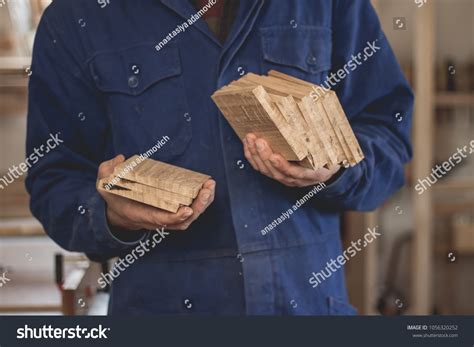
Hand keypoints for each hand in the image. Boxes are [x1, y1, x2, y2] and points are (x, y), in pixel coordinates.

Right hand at [96, 155, 215, 230]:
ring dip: (203, 203)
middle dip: (198, 207)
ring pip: (190, 217)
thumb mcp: (104, 185)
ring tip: (210, 186)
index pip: (160, 219)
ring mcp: (166, 218)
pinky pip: (191, 211)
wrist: (118, 214)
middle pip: (182, 220)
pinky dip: (201, 202)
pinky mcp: (173, 213)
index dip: (175, 216)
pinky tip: (207, 188)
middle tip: (207, 190)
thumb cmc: (114, 198)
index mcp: (140, 215)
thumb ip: (107, 172)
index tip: (188, 209)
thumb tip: (120, 160)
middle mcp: (156, 220)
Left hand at [243, 133, 339, 186]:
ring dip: (256, 155)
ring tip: (250, 139)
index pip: (295, 173)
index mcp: (314, 174)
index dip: (283, 166)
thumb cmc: (331, 155)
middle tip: (258, 140)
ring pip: (267, 171)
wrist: (329, 168)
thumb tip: (320, 117)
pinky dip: (253, 157)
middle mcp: (298, 180)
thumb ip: (324, 141)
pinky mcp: (278, 174)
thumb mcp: (333, 150)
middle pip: (277, 172)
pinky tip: (248, 145)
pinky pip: (262, 168)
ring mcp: (287, 178)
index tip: (274, 156)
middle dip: (264, 156)